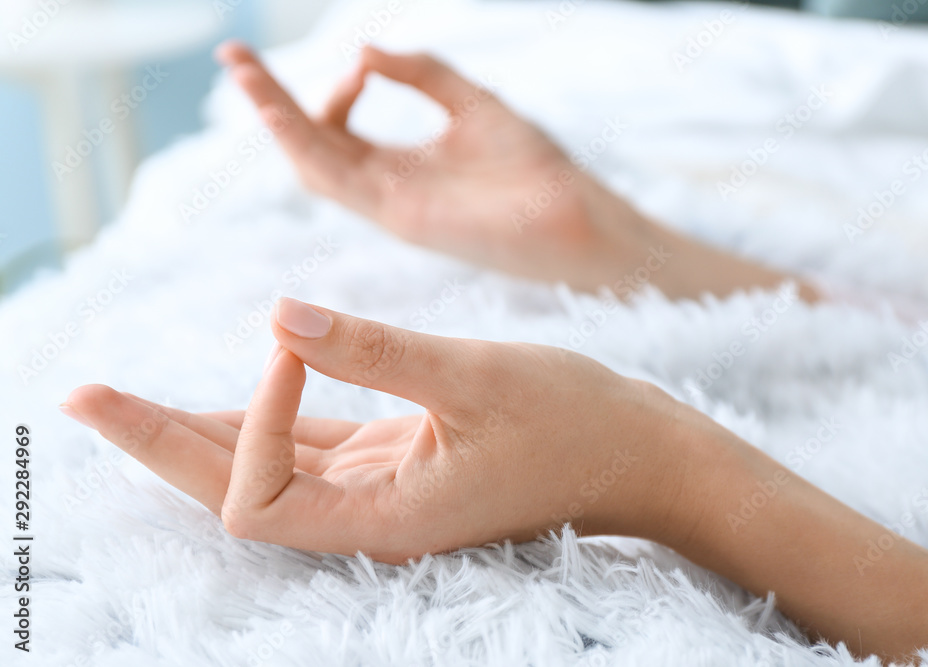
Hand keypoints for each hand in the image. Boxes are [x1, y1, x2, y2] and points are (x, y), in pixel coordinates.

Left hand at [62, 297, 695, 562]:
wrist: (636, 454)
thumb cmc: (575, 422)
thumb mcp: (476, 376)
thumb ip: (374, 351)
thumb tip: (278, 315)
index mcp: (383, 520)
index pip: (263, 493)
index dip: (252, 417)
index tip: (295, 339)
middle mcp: (368, 516)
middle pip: (232, 493)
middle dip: (155, 442)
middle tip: (81, 396)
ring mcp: (378, 488)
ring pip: (263, 466)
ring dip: (191, 431)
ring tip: (114, 400)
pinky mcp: (395, 456)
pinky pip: (307, 442)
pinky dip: (259, 415)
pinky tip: (219, 392)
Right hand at [214, 41, 672, 291]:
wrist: (579, 220)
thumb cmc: (537, 169)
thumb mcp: (473, 103)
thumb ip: (421, 74)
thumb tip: (361, 51)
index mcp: (403, 165)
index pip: (335, 129)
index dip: (317, 91)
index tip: (350, 61)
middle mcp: (388, 188)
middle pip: (312, 145)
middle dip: (271, 102)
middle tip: (233, 58)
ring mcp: (391, 205)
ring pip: (313, 163)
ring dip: (275, 119)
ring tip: (243, 73)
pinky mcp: (403, 217)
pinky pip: (340, 181)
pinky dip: (306, 145)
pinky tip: (282, 109)